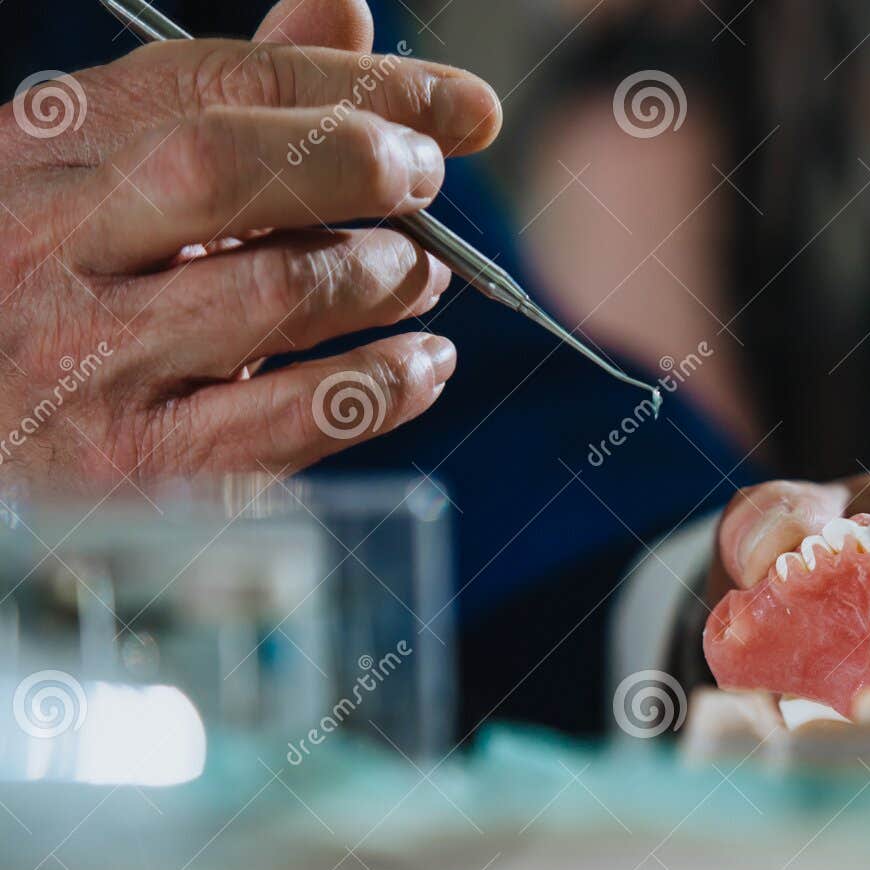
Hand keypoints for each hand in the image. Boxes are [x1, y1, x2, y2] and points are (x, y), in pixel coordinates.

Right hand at [0, 0, 501, 489]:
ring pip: (278, 292)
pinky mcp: (144, 466)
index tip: (461, 108)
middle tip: (428, 179)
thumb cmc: (63, 296)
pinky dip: (387, 382)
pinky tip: (422, 364)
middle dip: (358, 160)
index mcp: (48, 154)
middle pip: (224, 168)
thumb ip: (233, 102)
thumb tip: (345, 12)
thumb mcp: (117, 181)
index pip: (217, 83)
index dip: (361, 84)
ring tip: (420, 277)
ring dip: (383, 277)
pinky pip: (297, 415)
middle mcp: (57, 248)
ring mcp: (95, 362)